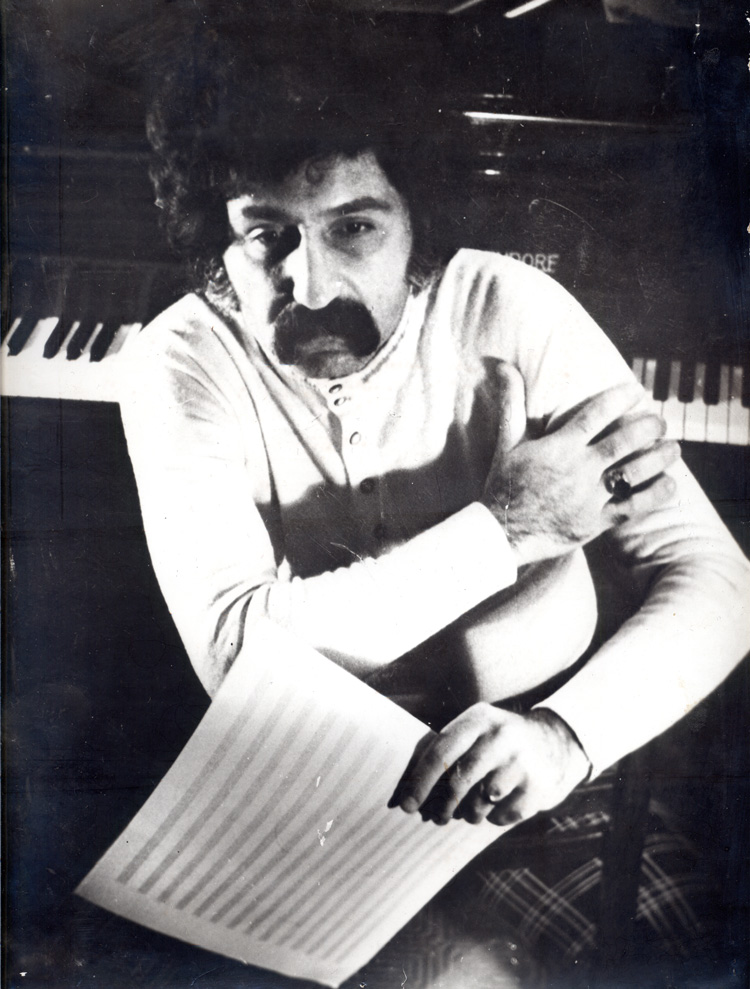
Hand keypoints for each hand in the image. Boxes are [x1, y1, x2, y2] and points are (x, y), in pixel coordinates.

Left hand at [390, 703, 589, 827]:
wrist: (556, 742)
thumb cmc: (497, 742)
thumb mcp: (474, 732)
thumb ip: (441, 753)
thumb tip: (405, 792)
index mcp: (479, 718)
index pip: (441, 750)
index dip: (420, 780)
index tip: (406, 805)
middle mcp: (501, 736)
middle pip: (460, 779)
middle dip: (443, 804)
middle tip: (436, 817)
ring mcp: (522, 761)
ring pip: (481, 801)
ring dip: (470, 812)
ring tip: (472, 808)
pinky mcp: (539, 787)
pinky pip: (504, 815)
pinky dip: (495, 817)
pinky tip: (500, 804)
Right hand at [483, 366, 680, 566]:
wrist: (501, 533)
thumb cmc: (503, 485)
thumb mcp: (506, 442)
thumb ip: (511, 403)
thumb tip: (503, 367)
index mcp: (559, 447)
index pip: (596, 413)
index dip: (621, 398)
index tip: (637, 390)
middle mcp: (578, 469)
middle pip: (625, 440)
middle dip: (649, 426)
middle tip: (660, 422)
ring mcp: (589, 497)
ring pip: (635, 472)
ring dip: (659, 458)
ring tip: (672, 448)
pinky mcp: (595, 523)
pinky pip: (633, 507)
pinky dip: (655, 495)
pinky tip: (669, 484)